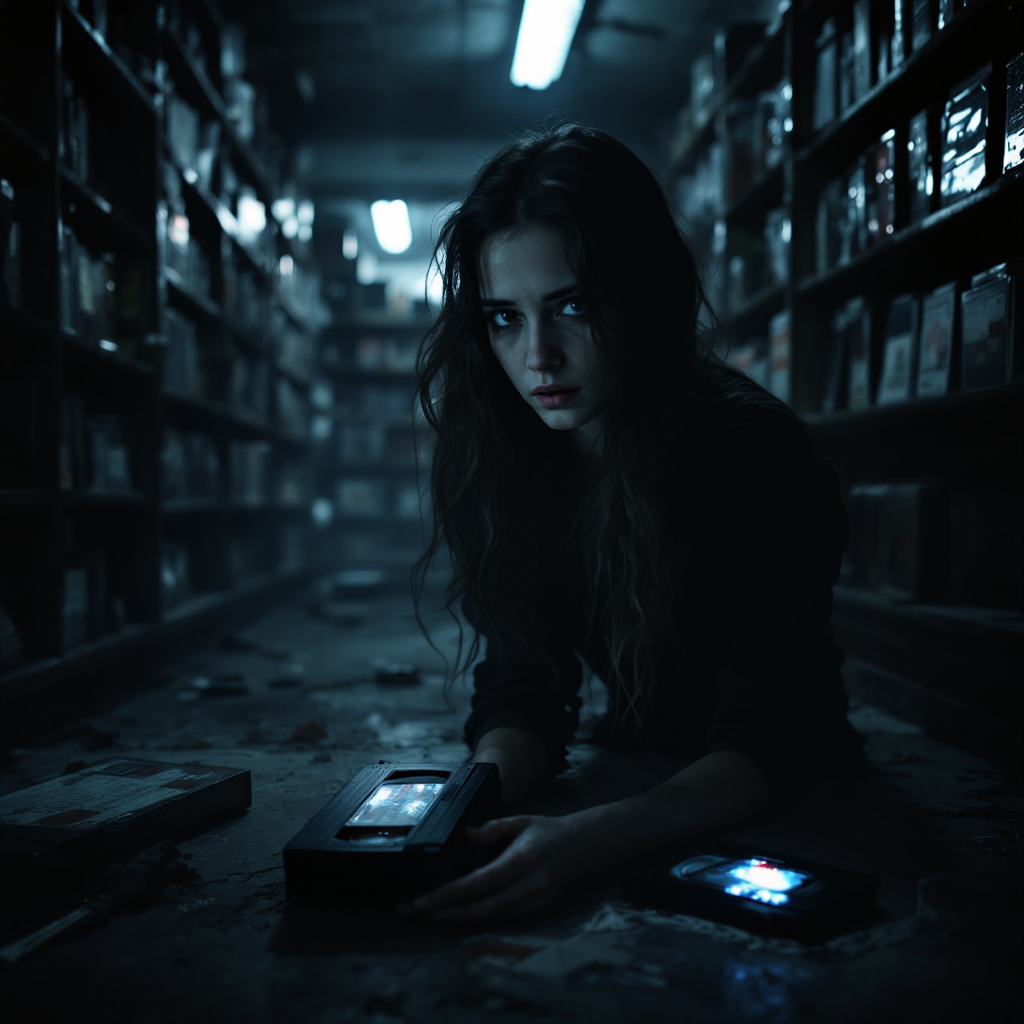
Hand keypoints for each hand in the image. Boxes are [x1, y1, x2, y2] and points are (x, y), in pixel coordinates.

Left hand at [399, 813, 595, 922]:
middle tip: (413, 912)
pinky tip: (458, 913)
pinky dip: (477, 918)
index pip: (476, 884)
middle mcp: (529, 885)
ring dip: (457, 919)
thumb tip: (462, 835)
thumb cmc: (548, 831)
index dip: (446, 896)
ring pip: (489, 918)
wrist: (584, 846)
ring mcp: (535, 901)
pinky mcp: (538, 911)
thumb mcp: (519, 820)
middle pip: (479, 909)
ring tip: (429, 913)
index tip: (421, 901)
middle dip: (444, 913)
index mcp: (521, 859)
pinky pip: (502, 919)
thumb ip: (490, 828)